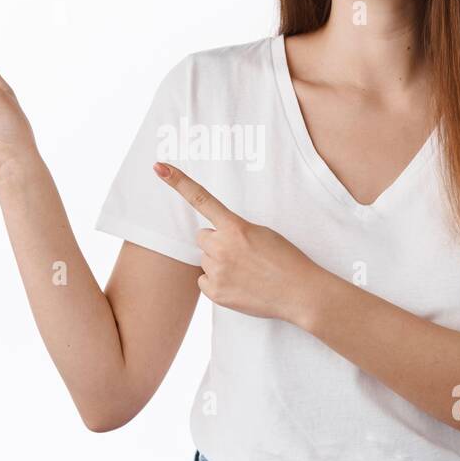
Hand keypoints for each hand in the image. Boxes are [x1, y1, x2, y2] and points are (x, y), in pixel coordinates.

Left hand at [154, 161, 323, 324]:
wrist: (300, 293)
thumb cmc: (285, 260)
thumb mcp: (262, 233)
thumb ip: (234, 230)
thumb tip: (213, 238)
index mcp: (235, 227)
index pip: (201, 198)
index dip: (178, 181)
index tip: (159, 167)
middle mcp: (222, 247)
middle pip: (202, 237)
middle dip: (216, 242)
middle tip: (241, 253)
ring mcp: (217, 271)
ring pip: (205, 260)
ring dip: (219, 263)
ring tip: (245, 272)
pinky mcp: (215, 293)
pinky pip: (204, 281)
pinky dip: (217, 283)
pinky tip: (239, 285)